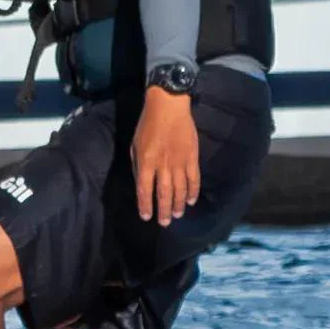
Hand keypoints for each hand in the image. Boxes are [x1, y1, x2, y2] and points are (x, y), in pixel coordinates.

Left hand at [130, 82, 200, 223]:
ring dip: (178, 204)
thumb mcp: (135, 144)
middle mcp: (163, 165)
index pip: (144, 190)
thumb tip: (142, 182)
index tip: (146, 216)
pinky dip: (193, 191)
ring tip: (177, 215)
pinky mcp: (192, 157)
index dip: (145, 205)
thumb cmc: (147, 124)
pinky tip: (191, 200)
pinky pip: (193, 179)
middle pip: (163, 194)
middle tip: (164, 223)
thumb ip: (139, 165)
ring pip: (179, 189)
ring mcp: (179, 162)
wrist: (168, 106)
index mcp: (146, 162)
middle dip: (163, 211)